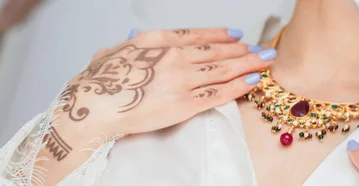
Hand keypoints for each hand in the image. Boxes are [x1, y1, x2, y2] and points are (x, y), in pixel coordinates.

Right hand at [57, 28, 275, 135]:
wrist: (93, 105)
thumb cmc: (97, 81)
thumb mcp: (112, 52)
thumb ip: (131, 44)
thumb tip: (136, 37)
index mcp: (156, 40)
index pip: (196, 34)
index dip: (219, 34)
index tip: (235, 35)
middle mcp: (173, 56)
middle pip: (216, 50)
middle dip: (241, 49)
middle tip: (259, 48)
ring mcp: (182, 79)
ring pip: (223, 69)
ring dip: (247, 63)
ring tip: (264, 61)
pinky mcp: (185, 103)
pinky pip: (219, 93)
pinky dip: (239, 86)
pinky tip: (252, 81)